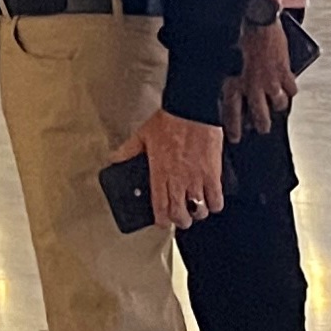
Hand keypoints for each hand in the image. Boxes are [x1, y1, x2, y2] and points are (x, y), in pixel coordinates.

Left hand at [138, 110, 223, 231]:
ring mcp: (197, 179)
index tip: (161, 220)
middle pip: (181, 215)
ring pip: (199, 212)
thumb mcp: (142, 135)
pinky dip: (214, 204)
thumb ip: (128, 150)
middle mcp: (178, 180)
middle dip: (180, 220)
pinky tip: (210, 199)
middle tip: (180, 216)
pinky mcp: (213, 175)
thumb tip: (114, 159)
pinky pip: (217, 201)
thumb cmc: (168, 120)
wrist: (191, 109)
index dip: (161, 220)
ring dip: (197, 213)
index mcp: (160, 173)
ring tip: (195, 207)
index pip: (160, 208)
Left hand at [222, 19, 296, 139]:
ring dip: (277, 104)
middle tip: (261, 126)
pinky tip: (287, 85)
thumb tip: (216, 80)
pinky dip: (290, 89)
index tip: (235, 138)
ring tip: (276, 102)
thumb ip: (222, 70)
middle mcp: (252, 86)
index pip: (232, 113)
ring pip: (279, 105)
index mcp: (233, 81)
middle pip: (260, 117)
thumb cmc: (235, 30)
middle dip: (261, 124)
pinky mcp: (284, 72)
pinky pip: (292, 90)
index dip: (234, 128)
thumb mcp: (221, 51)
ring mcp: (270, 81)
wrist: (256, 14)